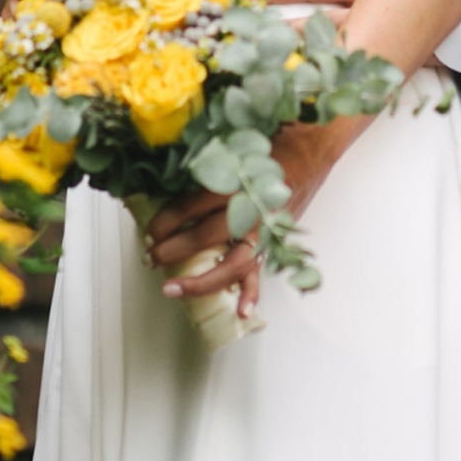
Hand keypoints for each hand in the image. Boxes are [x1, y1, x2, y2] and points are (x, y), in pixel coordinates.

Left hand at [145, 120, 356, 316]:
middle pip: (206, 236)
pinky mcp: (274, 243)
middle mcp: (250, 208)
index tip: (150, 231)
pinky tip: (240, 312)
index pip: (193, 206)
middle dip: (173, 250)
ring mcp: (264, 230)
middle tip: (151, 256)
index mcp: (236, 181)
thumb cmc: (266, 148)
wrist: (310, 152)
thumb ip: (206, 169)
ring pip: (231, 264)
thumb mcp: (232, 148)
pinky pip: (261, 273)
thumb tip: (164, 185)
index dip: (166, 221)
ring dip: (199, 281)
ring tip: (172, 288)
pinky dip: (251, 294)